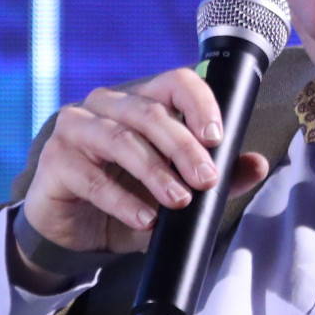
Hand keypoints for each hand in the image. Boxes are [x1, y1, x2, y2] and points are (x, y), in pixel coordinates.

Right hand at [20, 67, 270, 268]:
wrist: (76, 231)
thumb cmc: (128, 197)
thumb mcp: (177, 189)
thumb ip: (218, 177)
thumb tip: (257, 165)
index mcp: (141, 100)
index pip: (174, 82)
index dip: (198, 103)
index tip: (217, 136)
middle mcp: (107, 104)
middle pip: (151, 112)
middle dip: (184, 147)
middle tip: (207, 179)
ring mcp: (77, 128)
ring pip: (122, 140)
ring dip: (156, 172)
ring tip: (180, 201)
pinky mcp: (56, 160)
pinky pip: (92, 177)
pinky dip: (123, 200)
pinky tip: (145, 218)